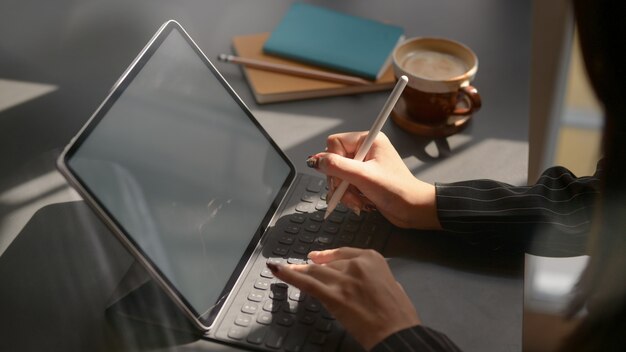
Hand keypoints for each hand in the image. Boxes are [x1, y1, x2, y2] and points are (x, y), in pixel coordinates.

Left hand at [268, 248, 420, 350]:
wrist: (397, 332)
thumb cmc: (399, 315)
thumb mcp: (392, 285)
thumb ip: (375, 278)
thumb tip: (365, 281)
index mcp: (372, 258)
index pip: (343, 253)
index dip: (327, 256)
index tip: (317, 257)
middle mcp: (356, 265)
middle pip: (328, 264)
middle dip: (316, 269)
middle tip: (305, 269)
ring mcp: (342, 280)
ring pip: (315, 272)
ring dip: (299, 271)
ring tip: (286, 269)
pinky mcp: (333, 296)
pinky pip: (307, 283)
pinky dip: (289, 275)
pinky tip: (276, 269)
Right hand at [307, 132, 440, 228]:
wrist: (413, 210)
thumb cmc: (397, 190)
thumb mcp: (364, 177)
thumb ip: (337, 166)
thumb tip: (316, 160)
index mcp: (369, 140)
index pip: (335, 143)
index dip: (334, 161)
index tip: (341, 177)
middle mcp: (366, 150)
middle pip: (334, 161)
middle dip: (339, 181)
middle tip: (348, 192)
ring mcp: (364, 165)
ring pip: (338, 175)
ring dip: (344, 192)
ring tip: (357, 201)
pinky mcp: (364, 179)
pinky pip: (345, 185)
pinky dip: (349, 196)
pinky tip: (359, 203)